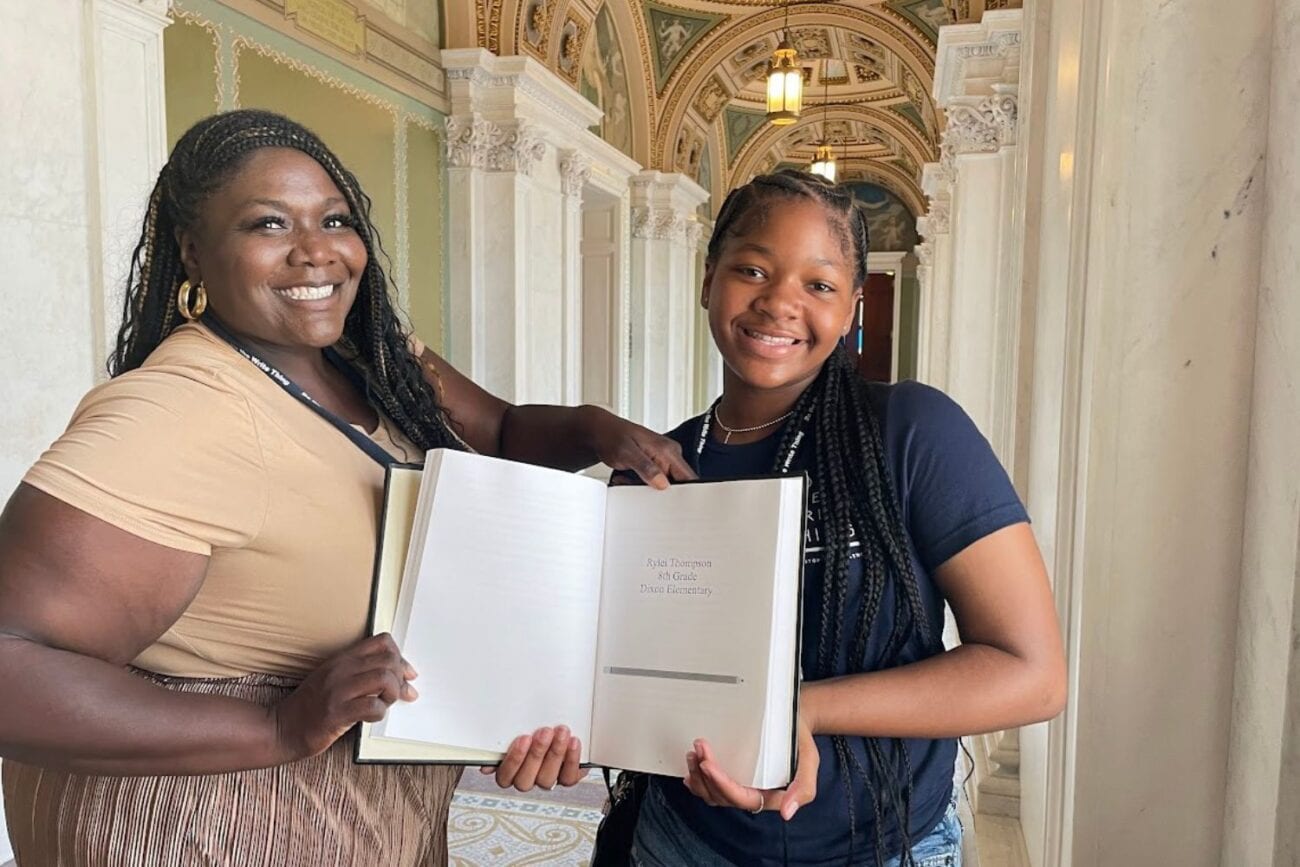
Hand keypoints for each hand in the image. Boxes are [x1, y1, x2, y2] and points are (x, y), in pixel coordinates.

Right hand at [270, 633, 416, 761]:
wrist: (281, 729)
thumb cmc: (310, 707)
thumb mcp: (333, 679)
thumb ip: (362, 673)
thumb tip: (399, 676)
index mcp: (341, 659)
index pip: (382, 641)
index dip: (400, 657)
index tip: (405, 674)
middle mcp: (340, 670)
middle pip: (388, 660)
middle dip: (401, 677)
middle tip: (399, 693)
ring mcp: (337, 691)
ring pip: (384, 679)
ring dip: (393, 693)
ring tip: (384, 703)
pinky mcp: (336, 714)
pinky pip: (372, 706)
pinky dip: (380, 712)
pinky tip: (372, 716)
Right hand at [480, 725, 584, 791]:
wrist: (556, 722)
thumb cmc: (531, 725)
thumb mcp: (514, 728)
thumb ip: (500, 742)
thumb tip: (486, 762)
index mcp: (508, 771)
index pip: (504, 776)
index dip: (514, 759)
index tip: (523, 738)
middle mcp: (526, 779)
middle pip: (526, 780)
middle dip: (537, 754)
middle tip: (545, 732)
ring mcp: (546, 780)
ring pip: (547, 779)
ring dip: (555, 754)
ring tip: (561, 732)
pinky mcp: (566, 778)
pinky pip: (568, 778)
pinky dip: (572, 760)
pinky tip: (573, 742)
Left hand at [581, 407, 696, 489]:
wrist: (600, 431)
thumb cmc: (611, 435)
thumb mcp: (627, 452)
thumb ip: (646, 467)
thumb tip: (663, 483)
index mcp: (668, 450)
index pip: (688, 477)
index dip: (685, 494)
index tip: (674, 505)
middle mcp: (668, 455)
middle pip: (675, 485)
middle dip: (657, 493)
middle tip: (638, 488)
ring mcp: (661, 461)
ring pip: (661, 486)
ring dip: (643, 488)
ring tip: (626, 479)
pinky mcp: (652, 466)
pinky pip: (651, 482)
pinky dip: (638, 485)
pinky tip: (625, 478)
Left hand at [683, 719, 818, 820]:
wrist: (795, 722)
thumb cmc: (800, 741)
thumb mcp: (809, 761)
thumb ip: (803, 788)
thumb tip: (787, 813)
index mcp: (769, 795)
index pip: (740, 797)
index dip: (722, 784)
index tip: (708, 765)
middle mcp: (752, 793)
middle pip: (721, 796)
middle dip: (705, 775)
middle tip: (699, 749)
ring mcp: (740, 785)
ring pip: (712, 793)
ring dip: (698, 776)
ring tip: (693, 754)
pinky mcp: (732, 775)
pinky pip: (710, 786)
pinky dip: (698, 779)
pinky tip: (690, 770)